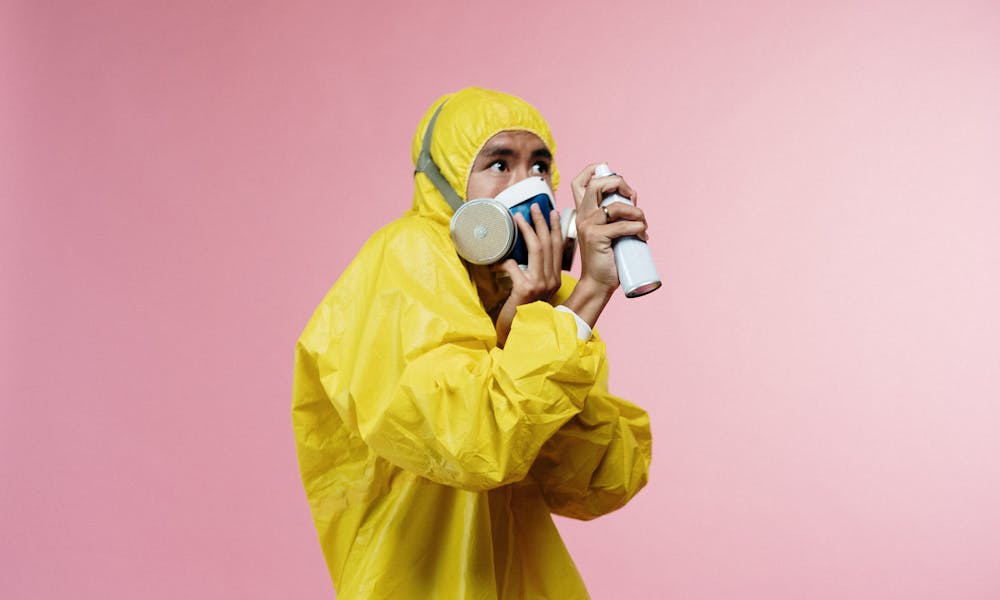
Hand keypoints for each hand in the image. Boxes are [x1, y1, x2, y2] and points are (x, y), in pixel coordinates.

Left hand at [493, 203, 563, 346]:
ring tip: (517, 217)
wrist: (518, 334)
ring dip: (526, 229)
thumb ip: (534, 273)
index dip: (555, 228)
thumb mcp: (533, 290)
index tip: (551, 212)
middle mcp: (551, 281)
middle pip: (548, 244)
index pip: (558, 248)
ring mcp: (540, 285)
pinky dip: (505, 259)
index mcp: (555, 279)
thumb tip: (524, 251)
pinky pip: (514, 265)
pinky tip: (498, 259)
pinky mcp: (526, 289)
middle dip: (540, 222)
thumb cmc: (521, 310)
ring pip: (536, 249)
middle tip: (533, 207)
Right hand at [560, 164, 648, 326]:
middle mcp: (582, 215)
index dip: (595, 170)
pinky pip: (623, 226)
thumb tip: (634, 202)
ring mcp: (588, 225)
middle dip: (620, 184)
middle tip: (632, 197)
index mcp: (583, 212)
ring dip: (637, 212)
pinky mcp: (596, 237)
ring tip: (643, 224)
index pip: (580, 181)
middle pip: (598, 184)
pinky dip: (638, 228)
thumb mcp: (607, 232)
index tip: (617, 179)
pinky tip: (642, 235)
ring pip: (617, 206)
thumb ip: (613, 217)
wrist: (598, 283)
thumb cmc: (606, 258)